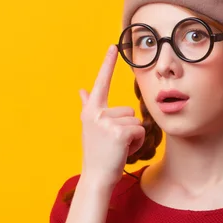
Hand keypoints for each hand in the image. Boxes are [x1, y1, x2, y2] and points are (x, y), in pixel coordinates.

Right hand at [78, 45, 145, 187]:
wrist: (96, 176)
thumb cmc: (97, 153)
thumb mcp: (90, 127)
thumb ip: (88, 105)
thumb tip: (82, 90)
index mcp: (90, 110)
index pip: (100, 82)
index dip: (107, 63)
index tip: (114, 45)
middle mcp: (96, 113)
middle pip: (128, 109)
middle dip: (127, 126)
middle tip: (114, 142)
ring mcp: (107, 122)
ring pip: (136, 120)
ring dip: (133, 136)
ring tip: (118, 147)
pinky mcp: (119, 132)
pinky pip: (140, 130)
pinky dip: (137, 143)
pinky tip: (124, 151)